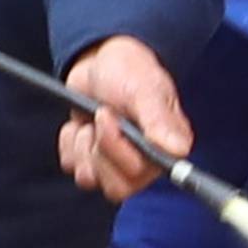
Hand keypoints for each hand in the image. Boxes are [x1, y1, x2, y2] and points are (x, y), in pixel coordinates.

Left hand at [58, 33, 191, 202]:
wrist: (102, 61)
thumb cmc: (130, 71)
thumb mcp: (144, 89)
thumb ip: (158, 120)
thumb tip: (177, 150)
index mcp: (166, 148)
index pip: (140, 173)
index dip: (117, 150)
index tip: (106, 116)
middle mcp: (145, 163)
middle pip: (116, 186)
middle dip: (98, 149)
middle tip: (100, 115)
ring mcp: (117, 165)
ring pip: (90, 179)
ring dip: (82, 145)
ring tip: (92, 119)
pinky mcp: (92, 161)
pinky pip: (72, 166)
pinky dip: (70, 142)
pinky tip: (81, 123)